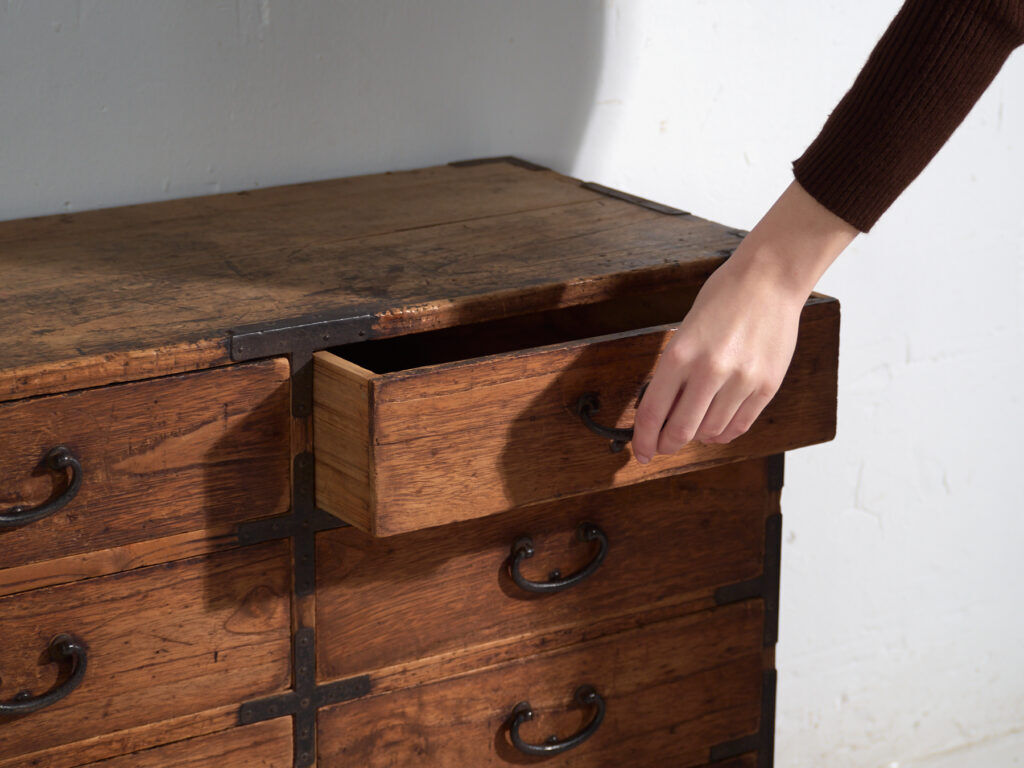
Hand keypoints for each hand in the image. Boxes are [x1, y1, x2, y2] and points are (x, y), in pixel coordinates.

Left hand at [631, 180, 858, 462]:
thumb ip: (674, 372)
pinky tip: (718, 425)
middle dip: (667, 444)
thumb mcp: (685, 331)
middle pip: (681, 430)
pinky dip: (725, 432)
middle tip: (664, 446)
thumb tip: (663, 413)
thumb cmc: (724, 299)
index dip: (644, 439)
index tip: (642, 451)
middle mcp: (710, 370)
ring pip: (711, 432)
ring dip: (699, 436)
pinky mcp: (766, 386)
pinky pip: (740, 425)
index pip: (653, 412)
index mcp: (680, 354)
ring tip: (695, 427)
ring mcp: (741, 380)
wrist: (769, 279)